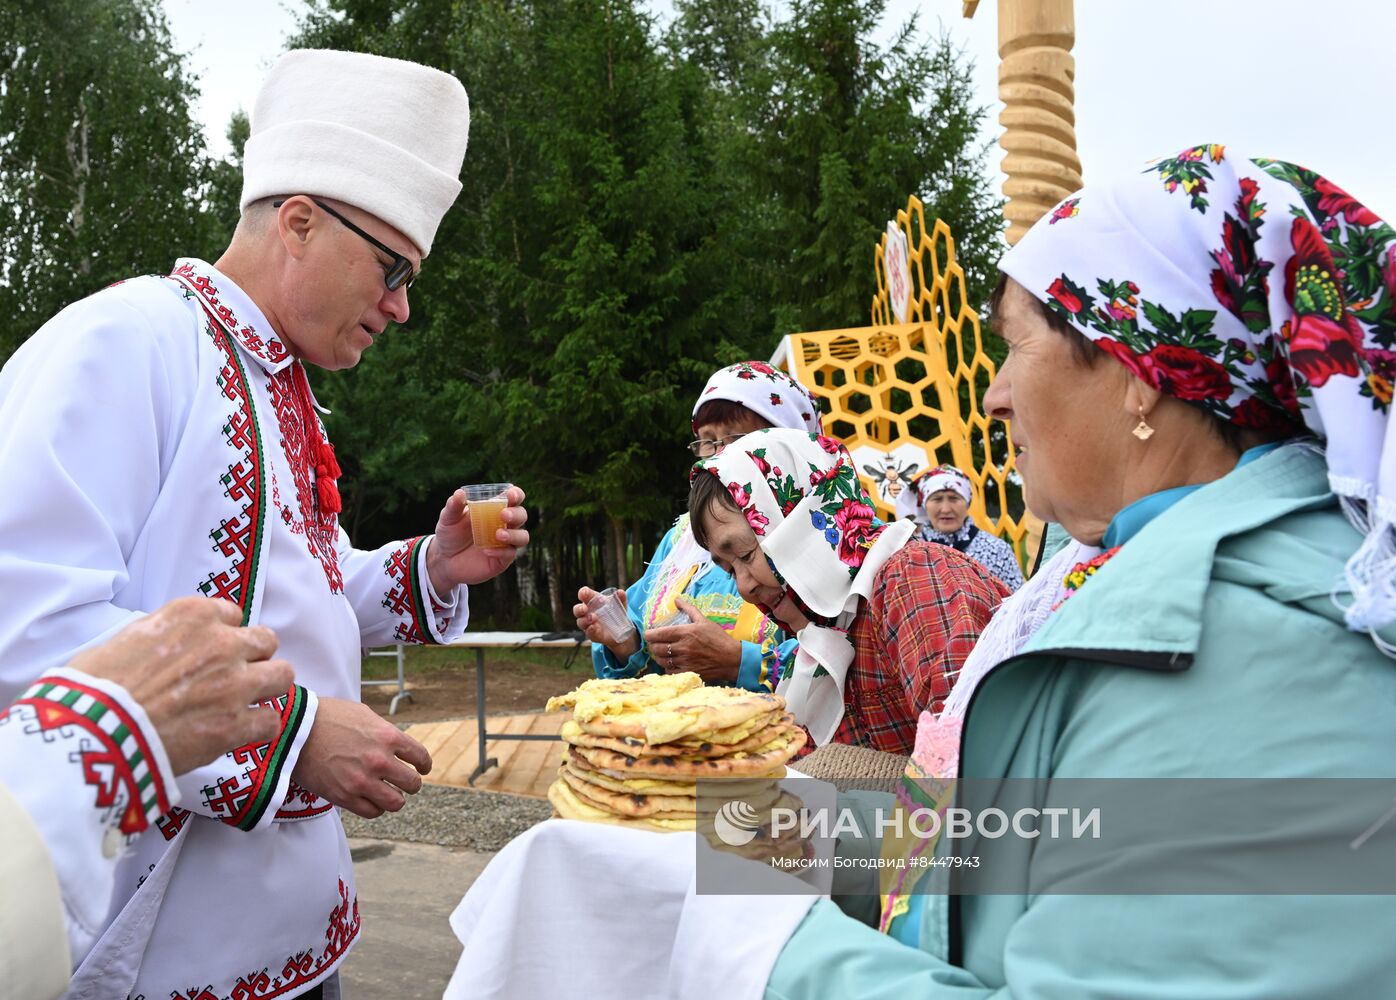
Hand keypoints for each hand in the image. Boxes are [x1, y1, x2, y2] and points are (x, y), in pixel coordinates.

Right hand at [68, 596, 292, 775]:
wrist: (94, 731)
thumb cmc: (95, 686)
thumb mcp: (125, 638)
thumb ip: (161, 633)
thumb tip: (169, 645)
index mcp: (192, 615)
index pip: (232, 615)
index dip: (225, 636)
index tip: (214, 652)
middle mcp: (222, 643)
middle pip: (265, 641)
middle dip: (254, 658)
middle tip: (235, 677)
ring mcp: (235, 683)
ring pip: (282, 675)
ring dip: (267, 689)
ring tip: (247, 703)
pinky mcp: (237, 723)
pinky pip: (271, 721)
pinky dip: (258, 729)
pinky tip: (239, 734)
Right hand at [291, 697, 431, 817]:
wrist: (295, 729)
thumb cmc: (328, 717)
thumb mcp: (363, 715)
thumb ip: (384, 732)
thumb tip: (397, 746)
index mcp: (388, 736)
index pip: (420, 757)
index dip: (424, 765)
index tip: (423, 768)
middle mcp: (380, 760)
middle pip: (413, 783)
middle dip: (412, 783)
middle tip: (406, 782)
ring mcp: (363, 780)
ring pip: (396, 802)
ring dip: (396, 798)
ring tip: (390, 794)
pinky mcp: (344, 796)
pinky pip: (372, 812)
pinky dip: (376, 808)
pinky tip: (372, 800)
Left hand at [425, 484, 529, 593]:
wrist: (443, 560)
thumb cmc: (450, 534)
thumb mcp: (448, 518)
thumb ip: (453, 506)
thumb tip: (460, 493)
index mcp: (495, 508)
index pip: (514, 498)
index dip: (516, 494)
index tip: (511, 495)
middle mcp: (505, 524)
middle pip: (522, 516)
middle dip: (516, 514)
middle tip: (503, 515)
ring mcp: (505, 543)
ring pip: (522, 536)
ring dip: (514, 534)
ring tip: (498, 534)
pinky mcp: (502, 560)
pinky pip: (509, 555)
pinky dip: (500, 551)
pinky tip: (486, 550)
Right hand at [573, 585, 639, 660]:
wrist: (622, 629)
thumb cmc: (616, 612)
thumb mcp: (620, 604)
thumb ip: (620, 598)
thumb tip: (620, 592)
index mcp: (592, 601)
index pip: (583, 595)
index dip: (582, 593)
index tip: (584, 594)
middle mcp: (587, 612)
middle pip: (577, 609)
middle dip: (579, 609)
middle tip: (585, 608)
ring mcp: (589, 624)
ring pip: (580, 622)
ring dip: (584, 620)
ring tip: (592, 618)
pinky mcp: (592, 634)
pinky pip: (588, 633)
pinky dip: (590, 630)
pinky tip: (593, 628)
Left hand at [641, 596, 741, 682]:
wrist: (732, 659)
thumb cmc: (719, 638)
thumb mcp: (704, 621)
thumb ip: (689, 609)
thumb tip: (677, 600)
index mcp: (686, 632)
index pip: (660, 634)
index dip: (649, 634)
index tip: (647, 634)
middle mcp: (683, 647)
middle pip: (657, 648)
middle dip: (652, 646)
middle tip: (653, 644)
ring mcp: (685, 661)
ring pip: (662, 660)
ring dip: (658, 656)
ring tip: (659, 653)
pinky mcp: (688, 672)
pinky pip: (670, 671)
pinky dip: (667, 667)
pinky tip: (669, 663)